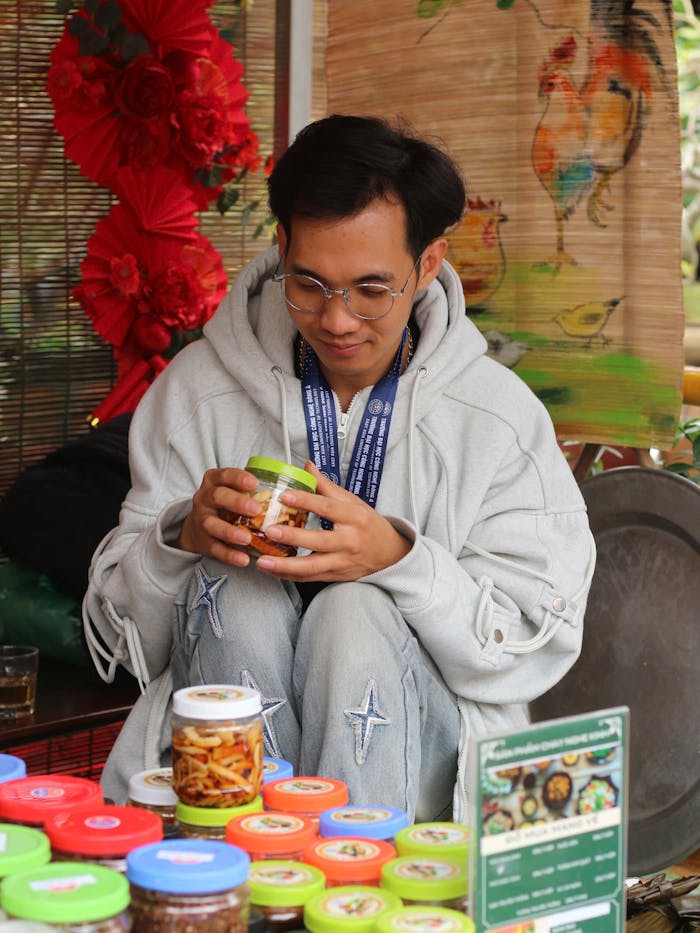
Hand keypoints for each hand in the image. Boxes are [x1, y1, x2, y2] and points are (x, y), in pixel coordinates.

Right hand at [176, 467, 260, 566]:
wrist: (198, 528)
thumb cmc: (225, 505)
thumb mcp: (232, 490)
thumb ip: (253, 489)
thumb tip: (293, 490)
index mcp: (214, 481)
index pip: (224, 475)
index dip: (238, 478)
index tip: (255, 483)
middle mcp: (204, 498)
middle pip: (217, 496)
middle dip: (236, 502)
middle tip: (256, 509)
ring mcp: (202, 520)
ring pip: (212, 524)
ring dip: (230, 532)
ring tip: (247, 538)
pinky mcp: (203, 541)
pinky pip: (215, 548)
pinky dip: (229, 555)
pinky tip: (244, 559)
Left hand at [255, 461, 411, 581]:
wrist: (390, 554)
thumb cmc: (369, 525)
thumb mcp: (353, 502)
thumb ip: (327, 486)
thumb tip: (307, 466)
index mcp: (355, 517)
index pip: (328, 508)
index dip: (306, 501)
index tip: (284, 496)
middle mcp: (349, 541)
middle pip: (318, 540)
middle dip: (292, 538)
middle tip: (269, 531)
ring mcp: (342, 562)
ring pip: (312, 567)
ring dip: (285, 566)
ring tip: (262, 562)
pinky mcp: (335, 576)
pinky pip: (309, 578)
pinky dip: (289, 576)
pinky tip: (271, 570)